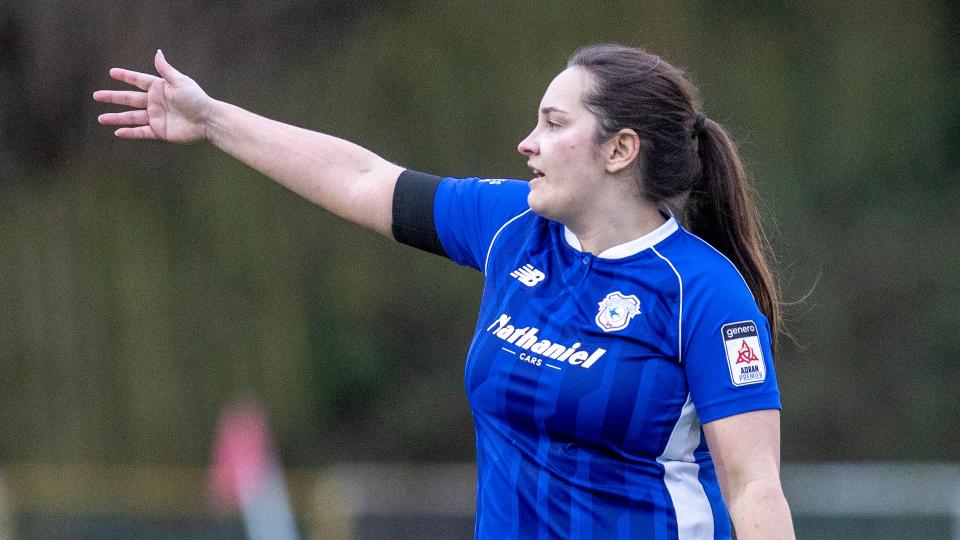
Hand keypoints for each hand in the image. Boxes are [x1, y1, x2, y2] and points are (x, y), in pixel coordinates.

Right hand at [93, 50, 211, 142]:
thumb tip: (157, 52)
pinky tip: (117, 132)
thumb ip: (166, 69)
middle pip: (129, 99)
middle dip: (113, 97)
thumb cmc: (196, 99)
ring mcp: (157, 117)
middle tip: (96, 96)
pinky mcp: (160, 131)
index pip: (138, 81)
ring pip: (132, 117)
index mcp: (159, 88)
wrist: (207, 120)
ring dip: (116, 117)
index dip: (125, 76)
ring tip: (100, 118)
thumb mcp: (180, 81)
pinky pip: (141, 131)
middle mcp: (155, 102)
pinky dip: (130, 132)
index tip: (111, 72)